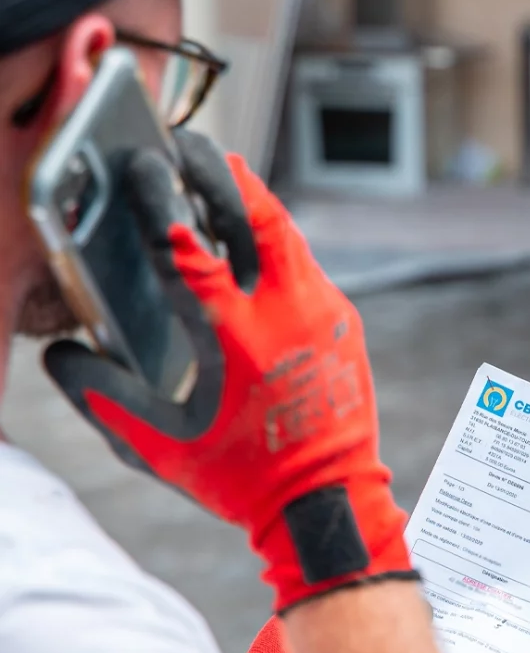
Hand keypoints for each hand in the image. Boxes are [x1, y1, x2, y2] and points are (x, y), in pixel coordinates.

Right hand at [45, 131, 417, 611]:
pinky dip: (279, 245)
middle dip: (222, 173)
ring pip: (289, 234)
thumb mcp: (160, 446)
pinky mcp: (344, 323)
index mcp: (234, 336)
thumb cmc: (242, 479)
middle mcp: (286, 313)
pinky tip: (257, 248)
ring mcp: (323, 313)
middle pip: (258, 215)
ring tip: (223, 179)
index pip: (189, 246)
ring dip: (253, 202)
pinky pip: (308, 266)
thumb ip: (104, 398)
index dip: (161, 198)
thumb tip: (62, 356)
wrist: (328, 502)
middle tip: (192, 150)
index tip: (142, 166)